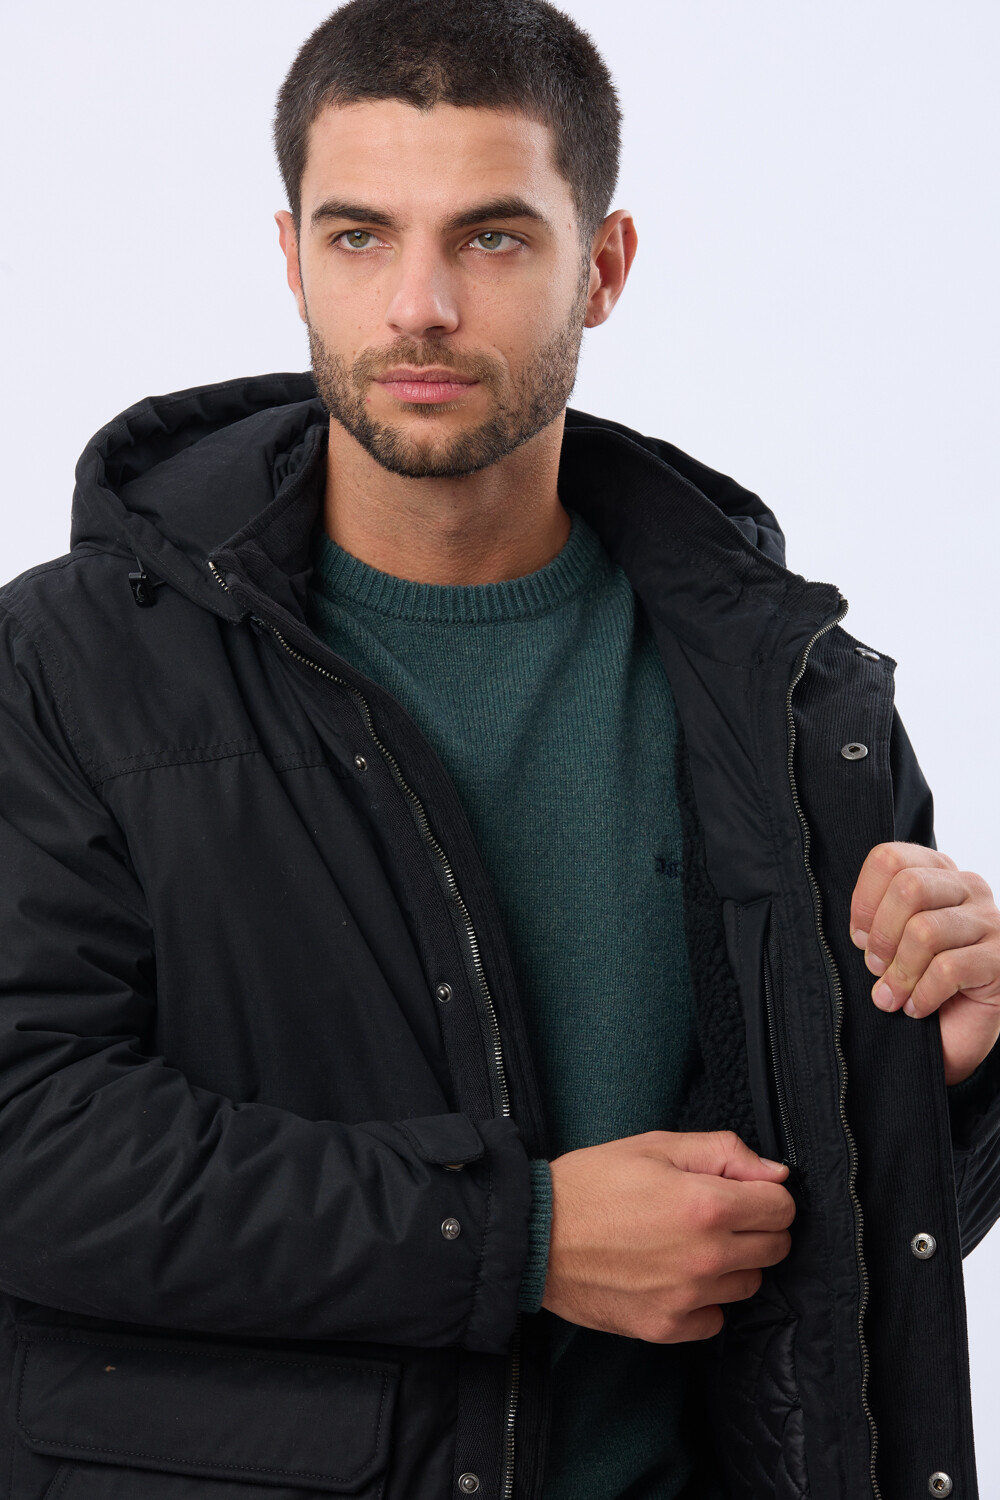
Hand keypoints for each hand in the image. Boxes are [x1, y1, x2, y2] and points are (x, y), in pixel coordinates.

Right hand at [540, 1130, 793, 1341]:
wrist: (533, 1235)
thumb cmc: (591, 1182)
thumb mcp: (655, 1145)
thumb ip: (723, 1152)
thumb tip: (776, 1173)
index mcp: (705, 1205)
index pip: (782, 1208)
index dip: (767, 1193)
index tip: (744, 1190)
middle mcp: (705, 1257)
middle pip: (774, 1248)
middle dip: (757, 1226)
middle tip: (717, 1213)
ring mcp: (687, 1298)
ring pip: (749, 1285)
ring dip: (732, 1263)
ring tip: (690, 1243)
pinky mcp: (666, 1328)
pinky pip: (715, 1318)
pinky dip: (704, 1300)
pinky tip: (675, 1275)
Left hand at [850, 842, 999, 1085]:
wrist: (954, 1033)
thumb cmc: (917, 980)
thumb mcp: (890, 943)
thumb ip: (875, 921)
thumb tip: (859, 930)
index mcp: (936, 872)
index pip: (890, 858)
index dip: (864, 900)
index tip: (859, 937)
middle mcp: (968, 888)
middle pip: (909, 887)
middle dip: (882, 935)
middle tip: (875, 968)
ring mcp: (990, 921)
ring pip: (925, 931)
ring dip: (900, 973)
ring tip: (892, 997)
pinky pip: (948, 969)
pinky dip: (922, 994)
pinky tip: (917, 1008)